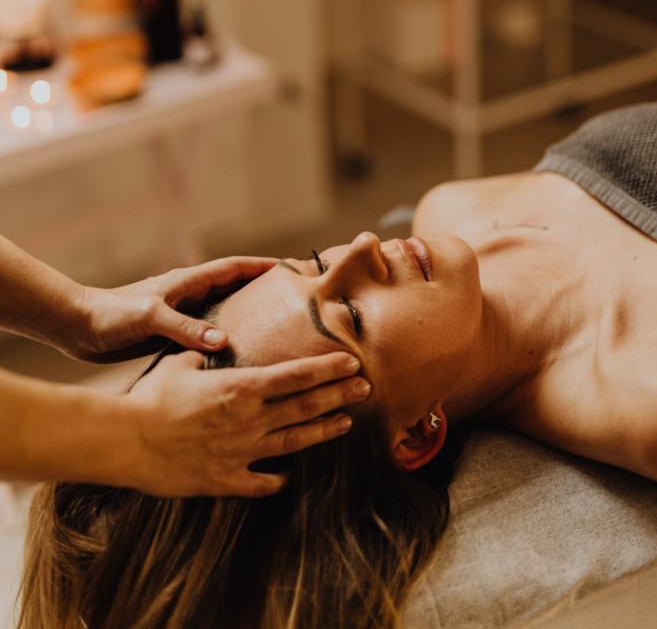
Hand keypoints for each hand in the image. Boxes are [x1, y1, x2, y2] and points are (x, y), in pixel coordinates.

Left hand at [71, 257, 277, 362]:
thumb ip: (186, 328)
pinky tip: (238, 357)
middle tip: (293, 302)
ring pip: (223, 313)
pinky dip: (226, 340)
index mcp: (188, 282)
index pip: (235, 268)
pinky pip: (207, 335)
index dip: (263, 266)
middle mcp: (189, 296)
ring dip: (247, 317)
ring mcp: (181, 315)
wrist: (78, 327)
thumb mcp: (151, 318)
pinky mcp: (171, 335)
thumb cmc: (111, 314)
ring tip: (276, 332)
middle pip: (235, 289)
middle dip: (263, 291)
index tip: (292, 268)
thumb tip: (224, 341)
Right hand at [123, 350, 371, 496]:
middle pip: (306, 406)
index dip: (329, 369)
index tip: (352, 363)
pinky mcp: (226, 480)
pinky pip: (261, 483)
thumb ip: (207, 352)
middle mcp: (251, 420)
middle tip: (365, 388)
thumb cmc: (151, 396)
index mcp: (243, 388)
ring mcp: (242, 453)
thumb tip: (217, 338)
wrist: (126, 440)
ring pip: (295, 443)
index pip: (298, 375)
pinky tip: (288, 477)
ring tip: (345, 423)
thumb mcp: (182, 362)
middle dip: (339, 396)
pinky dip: (277, 479)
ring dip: (323, 431)